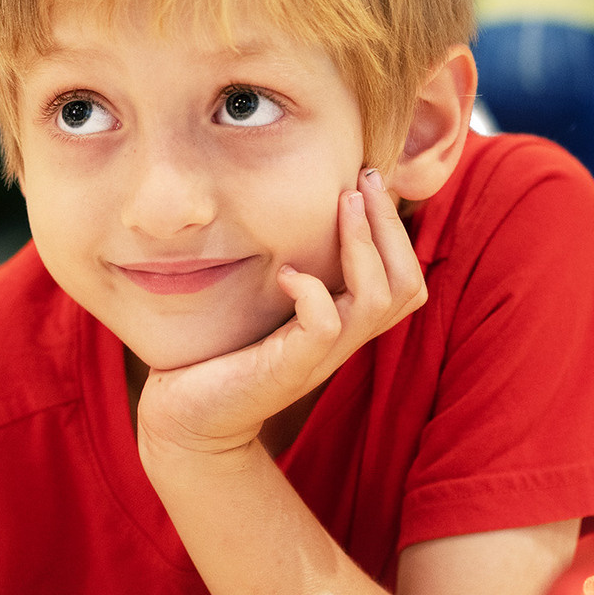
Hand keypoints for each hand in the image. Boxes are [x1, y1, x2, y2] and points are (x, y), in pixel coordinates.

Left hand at [137, 167, 427, 458]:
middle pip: (407, 284)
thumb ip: (295, 266)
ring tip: (342, 203)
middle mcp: (343, 339)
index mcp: (346, 321)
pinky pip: (326, 326)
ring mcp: (319, 357)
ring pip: (378, 299)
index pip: (406, 276)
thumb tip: (300, 207)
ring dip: (362, 244)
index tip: (367, 178)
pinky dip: (312, 290)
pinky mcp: (289, 370)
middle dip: (389, 224)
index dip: (396, 228)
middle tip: (363, 178)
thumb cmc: (224, 350)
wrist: (186, 416)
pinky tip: (285, 272)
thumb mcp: (269, 301)